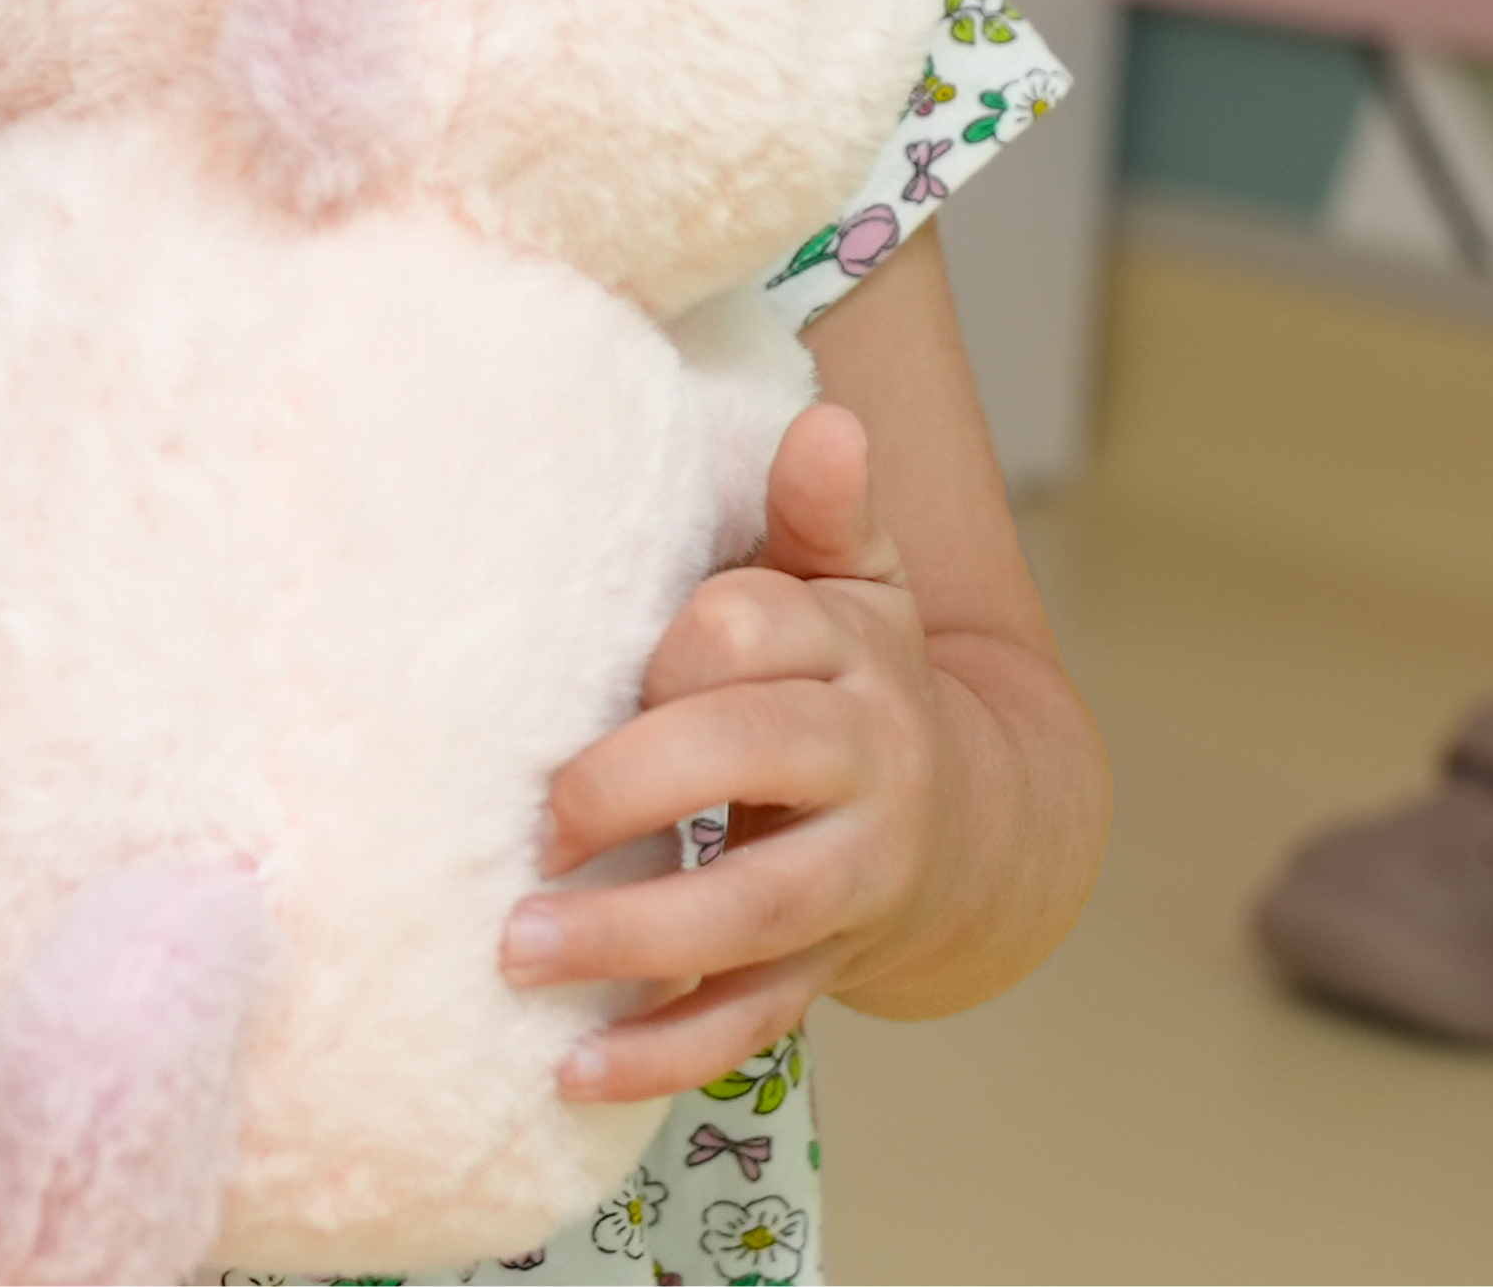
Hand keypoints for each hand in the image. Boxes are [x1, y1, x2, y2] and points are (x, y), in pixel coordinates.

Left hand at [496, 397, 944, 1101]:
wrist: (975, 824)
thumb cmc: (855, 679)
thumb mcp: (857, 586)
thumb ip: (819, 514)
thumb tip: (828, 423)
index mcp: (854, 653)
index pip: (757, 633)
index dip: (674, 649)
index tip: (607, 672)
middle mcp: (866, 765)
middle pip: (754, 763)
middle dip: (637, 785)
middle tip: (535, 819)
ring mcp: (850, 880)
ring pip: (751, 911)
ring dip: (633, 933)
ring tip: (517, 947)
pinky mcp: (822, 970)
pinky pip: (746, 1019)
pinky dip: (661, 1053)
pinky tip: (570, 1069)